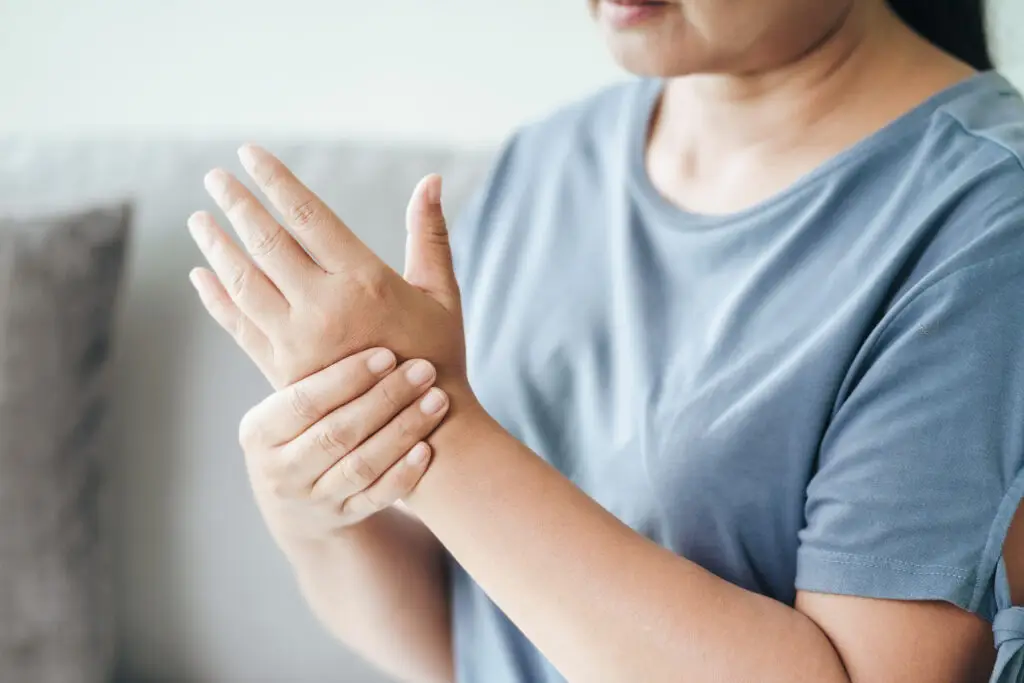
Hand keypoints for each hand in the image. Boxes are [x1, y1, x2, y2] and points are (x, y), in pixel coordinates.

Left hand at [186, 144, 469, 401]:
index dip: (274, 180)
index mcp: (363, 279)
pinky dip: (216, 299)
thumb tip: (432, 179)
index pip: (306, 214)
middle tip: (214, 177)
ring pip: (244, 281)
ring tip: (198, 219)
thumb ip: (430, 233)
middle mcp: (323, 306)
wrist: (425, 430)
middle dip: (236, 204)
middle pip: (266, 242)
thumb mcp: (441, 291)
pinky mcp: (283, 370)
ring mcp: (297, 340)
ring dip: (217, 247)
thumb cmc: (439, 355)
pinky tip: (201, 276)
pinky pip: (239, 325)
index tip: (249, 154)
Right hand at [238, 347, 449, 549]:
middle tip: (424, 370)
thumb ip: (294, 353)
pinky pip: (377, 497)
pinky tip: (428, 447)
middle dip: (385, 399)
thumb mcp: (282, 399)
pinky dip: (403, 473)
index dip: (346, 377)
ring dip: (403, 431)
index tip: (387, 353)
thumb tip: (276, 279)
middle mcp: (281, 470)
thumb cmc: (297, 426)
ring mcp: (313, 499)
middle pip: (337, 433)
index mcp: (260, 431)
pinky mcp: (344, 517)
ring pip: (361, 465)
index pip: (304, 400)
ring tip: (437, 400)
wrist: (296, 498)